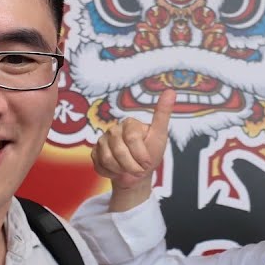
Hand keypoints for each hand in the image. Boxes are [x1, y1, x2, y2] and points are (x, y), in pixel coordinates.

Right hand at [93, 89, 174, 211]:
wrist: (138, 172)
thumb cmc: (150, 152)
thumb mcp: (160, 135)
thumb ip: (163, 113)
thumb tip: (170, 91)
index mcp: (129, 123)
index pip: (132, 139)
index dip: (141, 154)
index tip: (148, 162)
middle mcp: (113, 129)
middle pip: (119, 151)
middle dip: (132, 165)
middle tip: (140, 169)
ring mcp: (102, 141)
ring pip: (107, 159)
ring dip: (122, 170)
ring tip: (129, 169)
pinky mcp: (94, 152)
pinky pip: (99, 165)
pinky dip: (111, 173)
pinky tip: (118, 171)